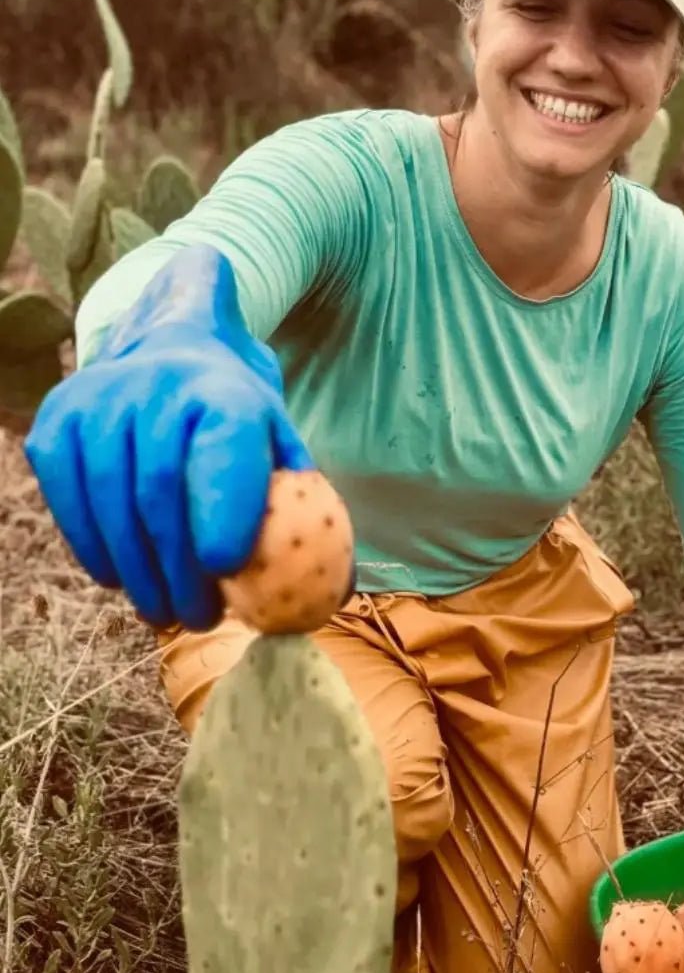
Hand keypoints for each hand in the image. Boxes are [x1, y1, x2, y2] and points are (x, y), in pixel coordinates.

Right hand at [24, 244, 313, 631]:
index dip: (223, 510)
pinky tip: (120, 579)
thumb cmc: (234, 418)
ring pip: (111, 503)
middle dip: (179, 570)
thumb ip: (304, 504)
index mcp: (227, 391)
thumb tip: (339, 586)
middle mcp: (158, 386)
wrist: (172, 354)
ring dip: (138, 573)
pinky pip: (68, 499)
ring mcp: (99, 401)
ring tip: (165, 613)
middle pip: (160, 492)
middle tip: (199, 618)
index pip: (223, 448)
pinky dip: (94, 549)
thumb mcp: (279, 442)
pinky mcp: (57, 421)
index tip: (226, 569)